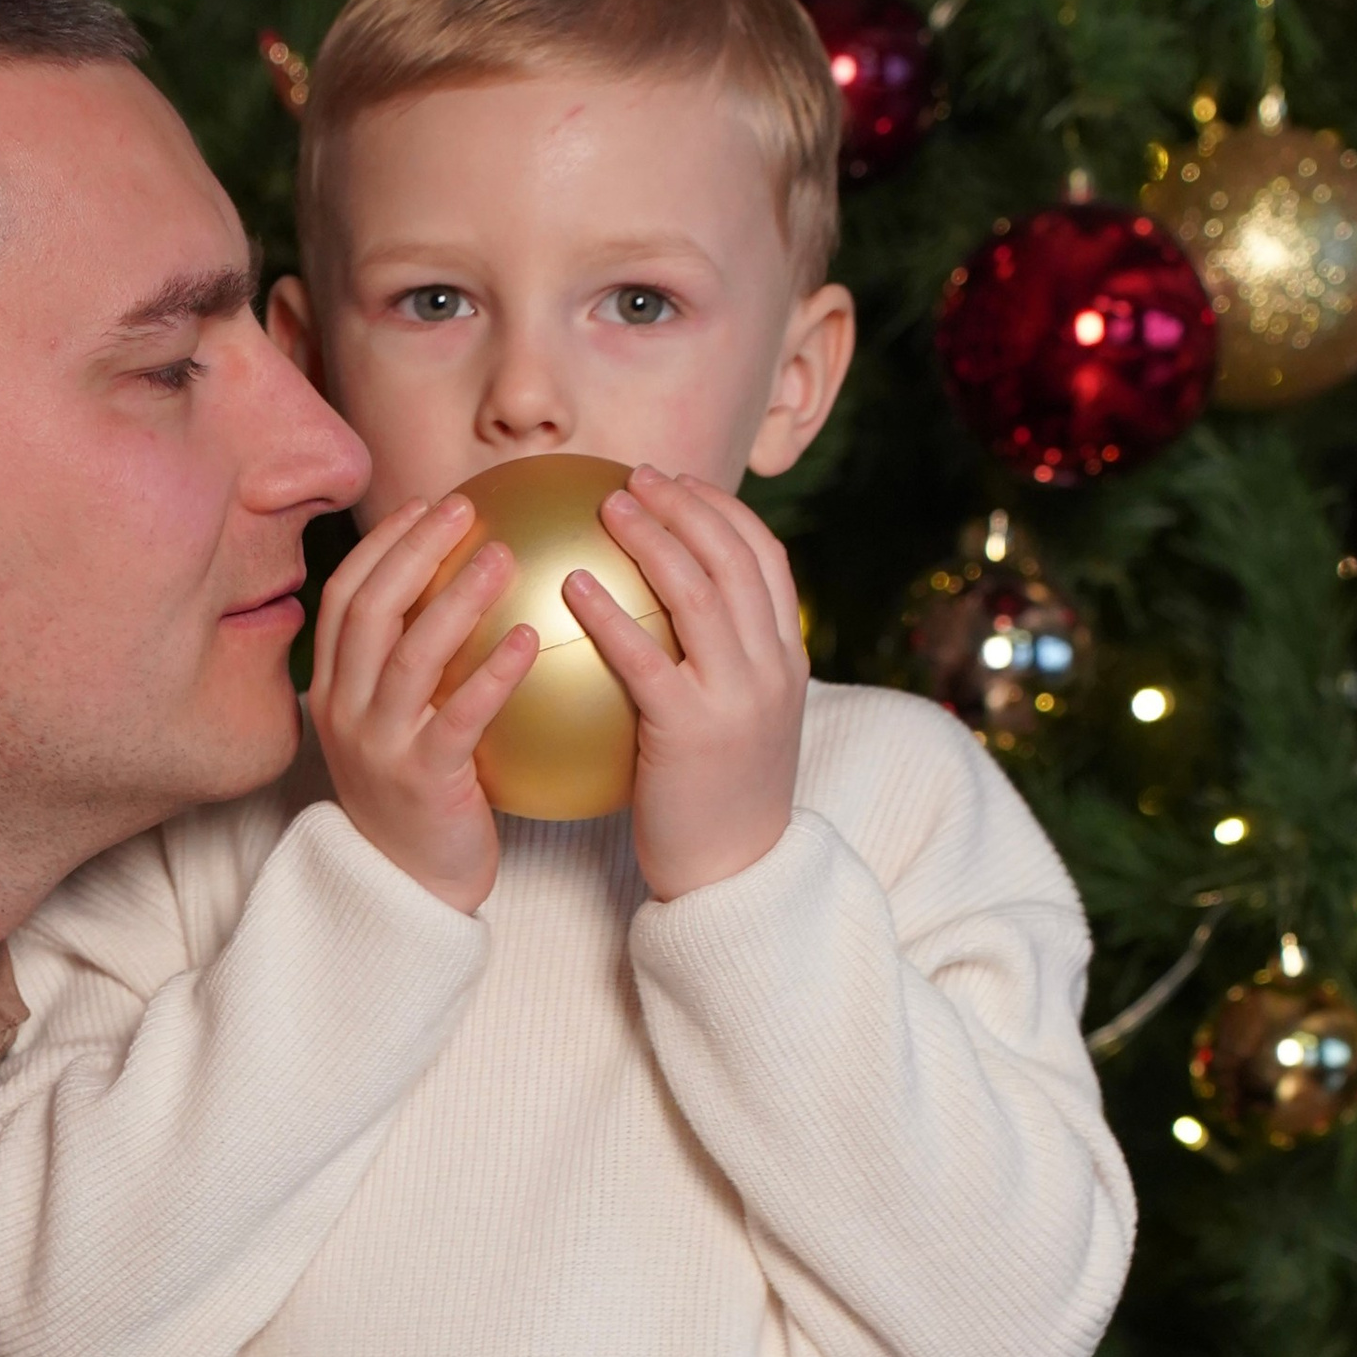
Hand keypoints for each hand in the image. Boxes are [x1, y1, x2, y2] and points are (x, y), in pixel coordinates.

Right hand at [307, 495, 536, 913]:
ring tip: (504, 558)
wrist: (406, 887)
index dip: (381, 545)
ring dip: (457, 598)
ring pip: (410, 654)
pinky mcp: (421, 779)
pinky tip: (531, 639)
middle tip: (466, 509)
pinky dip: (493, 673)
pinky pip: (458, 715)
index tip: (425, 505)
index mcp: (333, 690)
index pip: (345, 596)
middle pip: (370, 609)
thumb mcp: (395, 727)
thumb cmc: (416, 798)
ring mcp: (377, 745)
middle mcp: (343, 710)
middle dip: (414, 550)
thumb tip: (463, 596)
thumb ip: (411, 668)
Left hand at [560, 468, 807, 902]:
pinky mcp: (692, 731)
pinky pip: (645, 656)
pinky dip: (609, 612)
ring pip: (699, 591)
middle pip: (734, 556)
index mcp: (787, 657)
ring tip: (607, 507)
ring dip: (652, 537)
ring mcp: (738, 696)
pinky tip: (569, 585)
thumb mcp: (736, 722)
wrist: (737, 879)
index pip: (765, 556)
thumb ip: (716, 667)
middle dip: (685, 503)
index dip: (722, 509)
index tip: (677, 482)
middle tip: (634, 477)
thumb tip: (662, 621)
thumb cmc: (718, 802)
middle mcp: (772, 666)